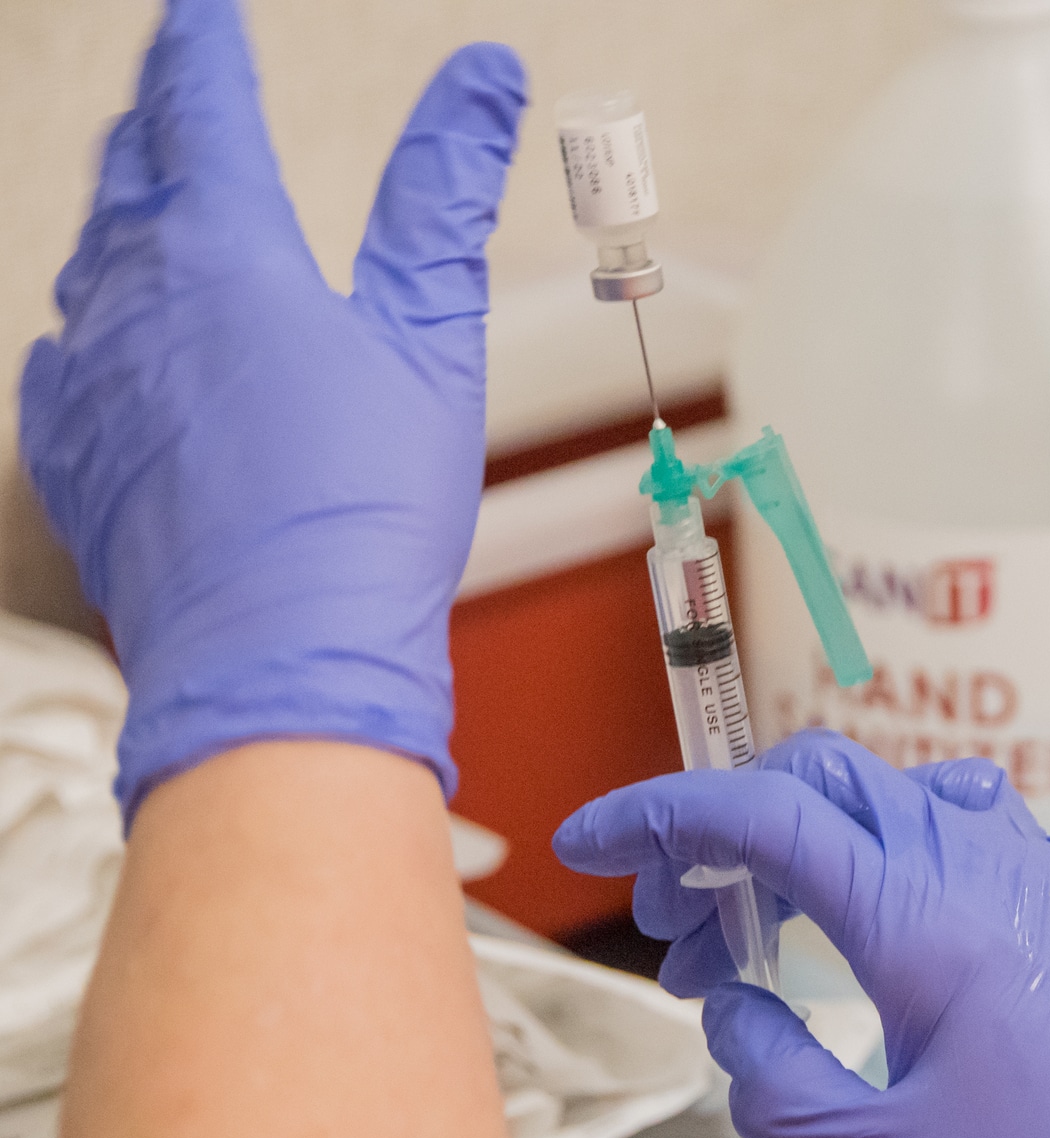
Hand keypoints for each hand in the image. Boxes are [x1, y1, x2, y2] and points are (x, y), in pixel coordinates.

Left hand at [20, 0, 524, 822]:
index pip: (201, 107)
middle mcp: (136, 301)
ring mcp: (93, 383)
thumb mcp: (430, 337)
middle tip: (170, 103)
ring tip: (139, 208)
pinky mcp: (77, 460)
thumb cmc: (362, 509)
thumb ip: (444, 197)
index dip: (205, 48)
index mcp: (226, 253)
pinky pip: (56, 366)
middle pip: (131, 178)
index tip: (205, 17)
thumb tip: (481, 82)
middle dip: (156, 128)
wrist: (284, 651)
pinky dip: (80, 332)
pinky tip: (91, 343)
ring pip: (87, 266)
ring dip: (117, 223)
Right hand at [553, 730, 1049, 1137]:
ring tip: (748, 946)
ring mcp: (1018, 860)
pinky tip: (847, 922)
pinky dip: (857, 849)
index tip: (587, 841)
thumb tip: (731, 1008)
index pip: (757, 815)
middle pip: (804, 779)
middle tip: (672, 922)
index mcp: (922, 914)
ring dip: (784, 845)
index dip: (654, 816)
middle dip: (715, 831)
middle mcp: (970, 859)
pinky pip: (932, 819)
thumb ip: (773, 1075)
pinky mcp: (1048, 883)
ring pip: (864, 794)